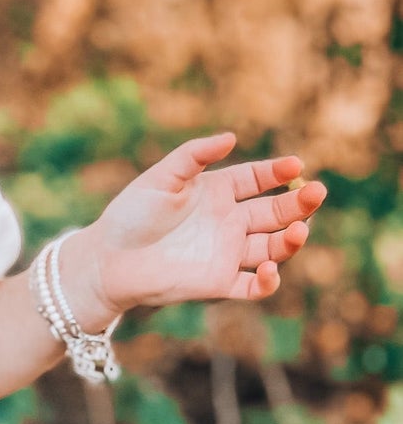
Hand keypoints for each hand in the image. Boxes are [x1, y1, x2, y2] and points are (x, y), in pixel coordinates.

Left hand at [63, 132, 326, 325]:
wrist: (107, 260)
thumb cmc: (130, 215)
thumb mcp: (161, 177)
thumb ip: (194, 156)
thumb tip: (230, 137)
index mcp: (217, 192)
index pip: (258, 179)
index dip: (278, 172)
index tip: (296, 164)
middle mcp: (229, 222)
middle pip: (275, 212)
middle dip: (299, 203)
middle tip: (316, 193)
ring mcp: (227, 252)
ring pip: (273, 248)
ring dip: (291, 240)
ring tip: (299, 230)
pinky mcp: (219, 283)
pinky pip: (254, 286)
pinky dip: (268, 281)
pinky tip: (269, 268)